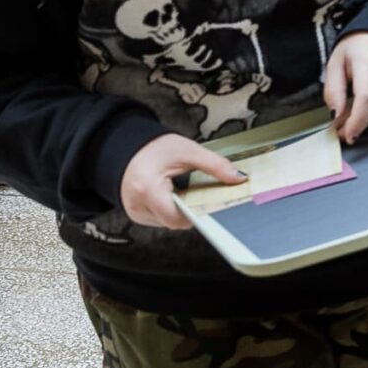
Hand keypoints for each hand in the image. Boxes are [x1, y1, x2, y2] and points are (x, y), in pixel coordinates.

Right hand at [119, 133, 237, 229]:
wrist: (128, 145)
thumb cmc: (153, 147)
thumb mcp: (188, 151)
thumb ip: (215, 165)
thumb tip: (238, 178)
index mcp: (147, 188)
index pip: (177, 218)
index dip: (197, 212)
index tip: (211, 203)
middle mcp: (138, 205)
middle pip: (175, 221)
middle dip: (191, 209)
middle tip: (198, 191)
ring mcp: (136, 212)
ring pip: (169, 222)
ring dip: (181, 209)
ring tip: (182, 189)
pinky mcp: (137, 214)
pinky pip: (161, 218)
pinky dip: (171, 209)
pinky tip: (173, 193)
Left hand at [324, 30, 367, 141]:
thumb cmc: (359, 46)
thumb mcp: (336, 61)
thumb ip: (333, 89)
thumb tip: (334, 115)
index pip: (366, 97)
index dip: (356, 120)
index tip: (347, 134)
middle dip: (354, 125)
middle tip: (340, 131)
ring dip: (362, 118)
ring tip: (349, 115)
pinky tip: (365, 103)